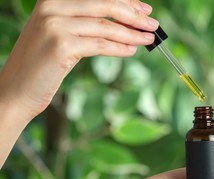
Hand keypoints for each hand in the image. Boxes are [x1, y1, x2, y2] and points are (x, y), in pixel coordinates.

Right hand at [0, 0, 157, 120]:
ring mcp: (55, 25)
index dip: (126, 1)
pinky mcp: (61, 46)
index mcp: (52, 0)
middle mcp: (52, 7)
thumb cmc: (41, 65)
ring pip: (106, 26)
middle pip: (105, 5)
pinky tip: (132, 50)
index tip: (145, 9)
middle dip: (134, 15)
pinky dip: (120, 48)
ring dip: (132, 33)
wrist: (16, 90)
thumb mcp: (61, 36)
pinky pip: (100, 45)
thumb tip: (124, 24)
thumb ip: (87, 25)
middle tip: (153, 24)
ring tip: (148, 39)